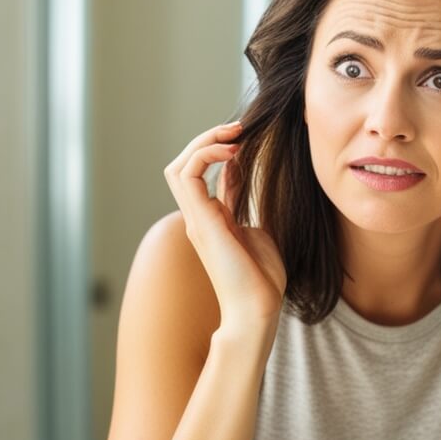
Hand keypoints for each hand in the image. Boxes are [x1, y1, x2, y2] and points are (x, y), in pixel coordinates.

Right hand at [162, 122, 286, 330]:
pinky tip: (232, 153)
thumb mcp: (257, 228)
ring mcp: (196, 219)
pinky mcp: (200, 221)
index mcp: (211, 219)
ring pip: (179, 167)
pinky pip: (188, 176)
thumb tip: (240, 173)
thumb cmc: (261, 279)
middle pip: (183, 166)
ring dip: (204, 143)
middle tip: (238, 129)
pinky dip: (205, 156)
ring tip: (232, 135)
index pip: (202, 174)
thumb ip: (243, 203)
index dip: (220, 150)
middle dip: (207, 140)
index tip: (247, 140)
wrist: (257, 310)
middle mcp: (199, 217)